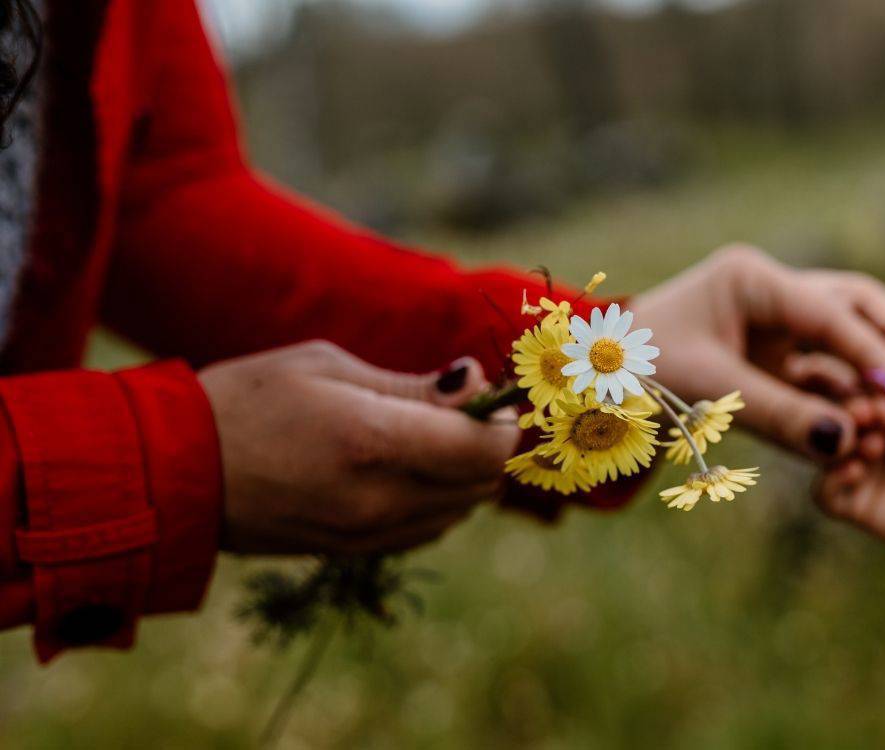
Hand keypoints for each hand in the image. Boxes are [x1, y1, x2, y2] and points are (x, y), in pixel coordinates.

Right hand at [199, 341, 519, 554]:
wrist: (176, 473)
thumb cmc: (249, 399)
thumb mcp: (330, 368)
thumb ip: (413, 386)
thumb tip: (476, 382)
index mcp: (374, 442)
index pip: (485, 449)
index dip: (500, 421)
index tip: (486, 395)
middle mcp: (380, 500)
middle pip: (482, 483)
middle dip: (485, 444)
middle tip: (457, 407)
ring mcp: (368, 535)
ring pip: (460, 510)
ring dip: (463, 473)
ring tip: (424, 433)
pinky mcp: (355, 552)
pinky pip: (427, 530)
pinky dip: (436, 499)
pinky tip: (403, 467)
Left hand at [628, 244, 884, 460]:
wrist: (595, 383)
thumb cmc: (639, 376)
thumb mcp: (709, 394)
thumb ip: (780, 417)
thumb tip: (845, 443)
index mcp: (750, 280)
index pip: (828, 311)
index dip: (870, 351)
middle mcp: (768, 289)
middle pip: (852, 301)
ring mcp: (772, 317)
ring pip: (845, 326)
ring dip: (877, 357)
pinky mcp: (772, 348)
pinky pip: (823, 360)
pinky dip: (848, 382)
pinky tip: (871, 412)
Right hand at [816, 399, 884, 611]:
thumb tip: (868, 402)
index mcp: (879, 418)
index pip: (851, 396)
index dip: (854, 393)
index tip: (869, 396)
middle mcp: (859, 443)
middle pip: (830, 422)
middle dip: (845, 417)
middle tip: (863, 417)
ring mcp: (853, 474)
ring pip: (823, 456)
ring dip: (841, 446)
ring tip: (874, 446)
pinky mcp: (852, 507)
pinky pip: (824, 494)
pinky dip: (832, 479)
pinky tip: (856, 470)